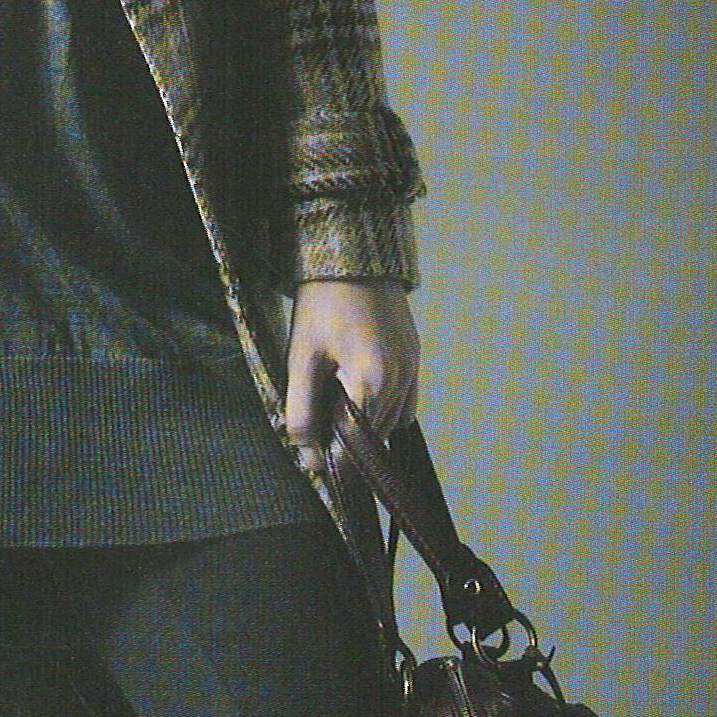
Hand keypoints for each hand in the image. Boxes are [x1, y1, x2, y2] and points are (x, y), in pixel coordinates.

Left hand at [284, 277, 419, 452]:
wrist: (349, 257)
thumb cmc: (321, 305)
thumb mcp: (301, 358)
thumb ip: (303, 412)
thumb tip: (309, 459)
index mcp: (372, 380)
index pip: (358, 444)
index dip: (334, 455)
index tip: (313, 455)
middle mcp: (401, 378)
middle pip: (376, 435)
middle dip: (347, 438)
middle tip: (316, 419)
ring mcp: (413, 366)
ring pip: (392, 421)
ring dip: (365, 423)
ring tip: (333, 397)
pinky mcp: (415, 356)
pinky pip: (406, 401)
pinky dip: (384, 408)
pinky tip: (356, 390)